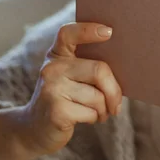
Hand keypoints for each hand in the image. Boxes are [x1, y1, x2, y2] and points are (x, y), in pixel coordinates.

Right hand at [19, 23, 122, 156]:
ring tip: (100, 112)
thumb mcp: (71, 76)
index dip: (88, 29)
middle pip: (98, 70)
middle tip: (117, 103)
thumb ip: (89, 66)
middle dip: (114, 90)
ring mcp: (51, 89)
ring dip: (105, 108)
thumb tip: (126, 66)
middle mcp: (52, 68)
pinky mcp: (56, 112)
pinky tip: (88, 119)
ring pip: (97, 96)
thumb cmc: (65, 98)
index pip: (68, 33)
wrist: (34, 130)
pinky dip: (96, 118)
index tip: (109, 31)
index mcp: (58, 55)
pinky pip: (91, 112)